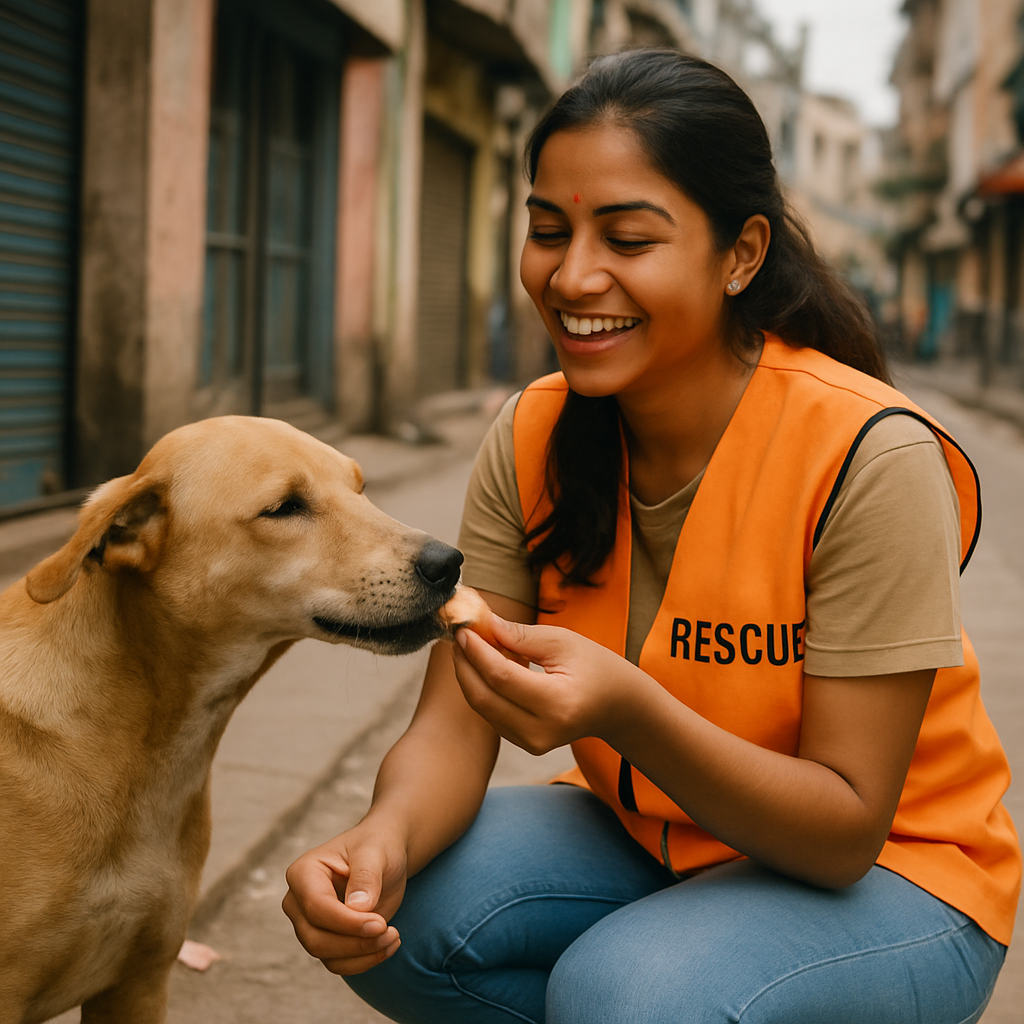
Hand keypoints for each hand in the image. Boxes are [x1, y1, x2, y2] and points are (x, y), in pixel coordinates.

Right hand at [282, 824, 406, 975]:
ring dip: (362, 955)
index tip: (380, 924)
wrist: (384, 855)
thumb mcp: (375, 853)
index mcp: (303, 872)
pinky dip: (363, 961)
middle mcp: (298, 901)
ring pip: (326, 956)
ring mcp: (309, 923)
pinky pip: (337, 963)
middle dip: (356, 943)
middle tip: (391, 933)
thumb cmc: (376, 846)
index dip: (348, 922)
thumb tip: (358, 907)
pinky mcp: (325, 938)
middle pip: (316, 938)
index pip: (316, 907)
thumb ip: (366, 877)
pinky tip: (387, 946)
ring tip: (393, 937)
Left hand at [451, 614, 648, 754]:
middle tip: (459, 636)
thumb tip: (483, 624)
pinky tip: (484, 666)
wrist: (618, 706)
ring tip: (470, 647)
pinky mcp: (525, 744)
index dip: (477, 652)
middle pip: (484, 697)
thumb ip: (520, 635)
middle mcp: (542, 731)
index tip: (463, 629)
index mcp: (558, 703)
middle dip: (465, 665)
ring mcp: (533, 743)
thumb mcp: (563, 642)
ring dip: (470, 676)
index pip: (502, 677)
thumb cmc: (596, 667)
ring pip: (483, 708)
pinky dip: (483, 688)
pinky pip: (492, 715)